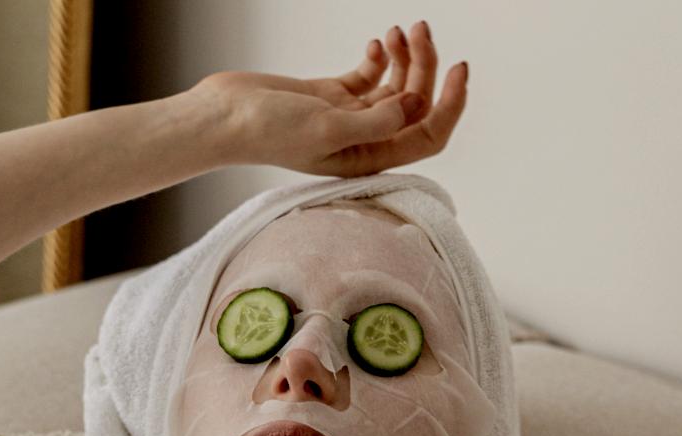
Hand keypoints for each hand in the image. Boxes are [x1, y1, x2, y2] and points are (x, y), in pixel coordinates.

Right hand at [190, 21, 468, 176]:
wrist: (222, 116)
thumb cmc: (266, 133)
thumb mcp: (326, 128)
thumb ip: (375, 122)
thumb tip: (411, 107)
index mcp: (369, 159)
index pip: (427, 135)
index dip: (451, 105)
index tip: (459, 69)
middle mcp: (364, 141)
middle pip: (415, 104)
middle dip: (426, 66)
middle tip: (420, 30)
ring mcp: (349, 117)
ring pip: (396, 87)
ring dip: (405, 57)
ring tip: (401, 30)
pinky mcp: (331, 97)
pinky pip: (371, 76)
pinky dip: (380, 58)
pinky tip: (376, 43)